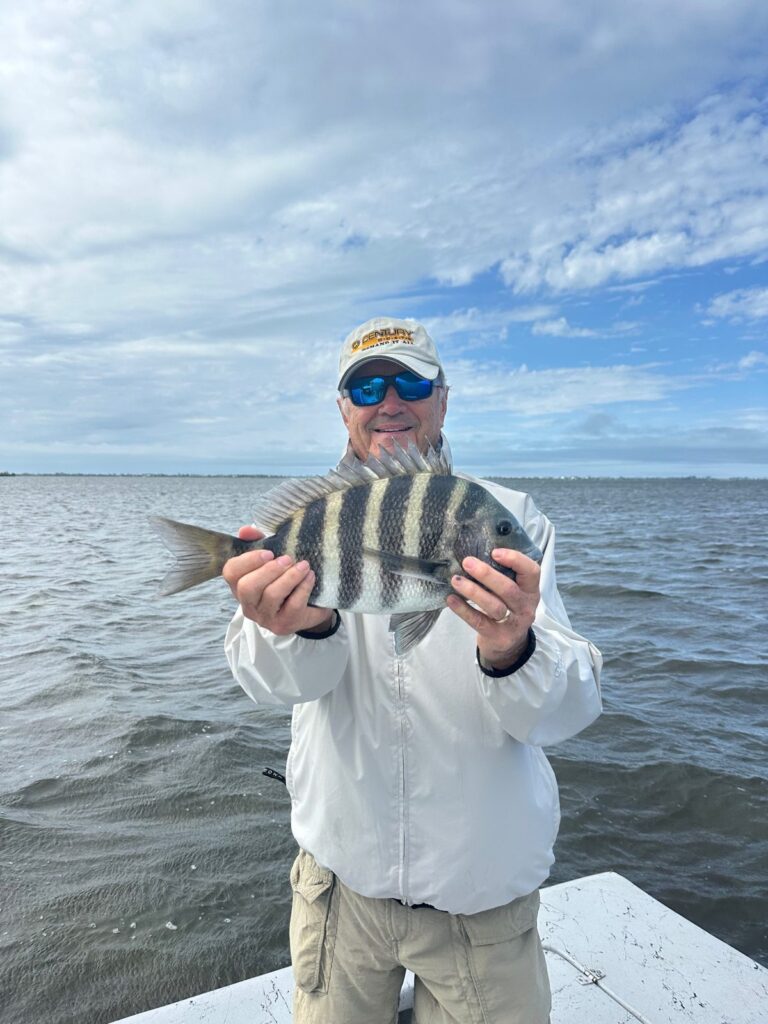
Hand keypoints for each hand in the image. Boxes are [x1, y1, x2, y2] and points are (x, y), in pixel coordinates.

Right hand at [222, 526, 333, 635]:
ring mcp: (265, 617)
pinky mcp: (283, 624)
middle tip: (287, 559)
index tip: (268, 552)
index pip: (230, 573)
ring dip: (289, 577)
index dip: (247, 560)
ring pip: (271, 596)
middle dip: (268, 570)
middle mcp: (248, 604)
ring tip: (304, 566)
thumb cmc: (286, 580)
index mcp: (240, 586)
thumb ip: (258, 543)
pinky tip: (310, 577)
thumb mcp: (272, 561)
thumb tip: (246, 529)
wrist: (310, 608)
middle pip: (247, 587)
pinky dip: (303, 588)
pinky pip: (292, 605)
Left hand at [446, 548, 539, 670]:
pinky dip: (464, 609)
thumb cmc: (507, 607)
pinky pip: (479, 622)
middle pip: (509, 589)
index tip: (494, 552)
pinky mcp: (499, 637)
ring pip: (494, 606)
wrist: (510, 645)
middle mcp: (526, 607)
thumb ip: (503, 575)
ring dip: (473, 591)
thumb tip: (475, 552)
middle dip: (487, 574)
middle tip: (467, 562)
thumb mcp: (513, 592)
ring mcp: (514, 624)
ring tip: (456, 580)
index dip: (515, 559)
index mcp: (531, 590)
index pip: (532, 571)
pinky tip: (451, 599)